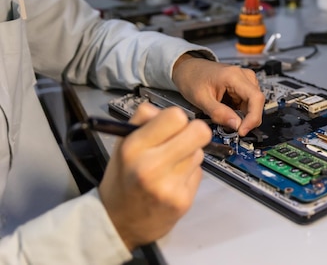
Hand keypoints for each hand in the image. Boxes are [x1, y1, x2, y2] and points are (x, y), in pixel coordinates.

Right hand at [99, 102, 211, 249]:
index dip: (177, 118)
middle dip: (193, 132)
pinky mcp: (184, 201)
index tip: (171, 126)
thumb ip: (143, 120)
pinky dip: (189, 173)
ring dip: (190, 154)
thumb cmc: (122, 179)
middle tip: (182, 140)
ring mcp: (170, 186)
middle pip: (200, 132)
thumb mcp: (122, 144)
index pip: (176, 116)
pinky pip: (199, 173)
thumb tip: (165, 110)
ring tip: (170, 165)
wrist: (118, 223)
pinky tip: (172, 181)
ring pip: (200, 152)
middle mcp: (151, 167)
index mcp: (133, 147)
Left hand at [171, 55, 264, 135]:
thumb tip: (236, 125)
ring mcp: (245, 80)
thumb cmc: (192, 78)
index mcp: (234, 76)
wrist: (188, 70)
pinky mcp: (244, 86)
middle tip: (231, 128)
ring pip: (253, 105)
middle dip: (246, 119)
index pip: (256, 98)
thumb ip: (219, 113)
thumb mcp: (201, 99)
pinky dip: (239, 112)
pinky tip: (226, 111)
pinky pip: (248, 104)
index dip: (253, 117)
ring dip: (242, 116)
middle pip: (256, 103)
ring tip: (223, 116)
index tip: (243, 130)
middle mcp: (244, 75)